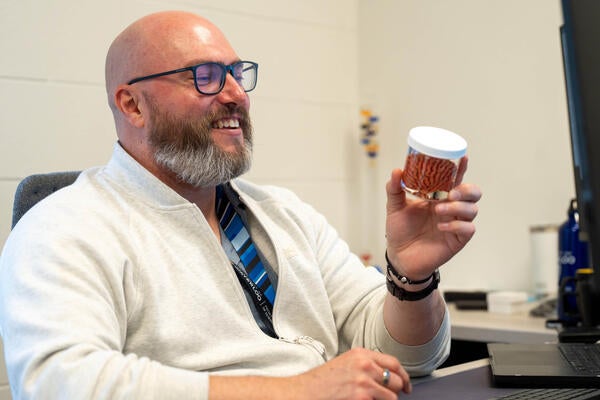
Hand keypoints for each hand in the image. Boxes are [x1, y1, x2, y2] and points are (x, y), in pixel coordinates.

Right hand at [293, 348, 410, 399]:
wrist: (303, 392)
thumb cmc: (321, 381)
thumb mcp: (345, 363)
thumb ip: (366, 365)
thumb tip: (386, 377)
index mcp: (361, 354)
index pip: (394, 363)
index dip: (404, 376)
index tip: (407, 386)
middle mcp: (365, 365)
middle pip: (397, 381)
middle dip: (396, 392)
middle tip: (389, 398)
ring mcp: (364, 382)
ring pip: (392, 397)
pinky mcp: (362, 397)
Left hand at [385, 157, 480, 279]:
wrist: (399, 256)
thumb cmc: (400, 230)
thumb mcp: (395, 207)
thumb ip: (394, 189)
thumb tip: (397, 171)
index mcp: (438, 196)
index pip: (455, 179)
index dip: (461, 167)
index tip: (463, 157)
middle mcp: (451, 207)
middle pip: (473, 193)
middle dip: (467, 189)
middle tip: (451, 193)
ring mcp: (456, 223)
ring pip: (472, 210)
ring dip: (458, 207)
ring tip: (438, 211)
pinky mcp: (457, 239)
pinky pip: (468, 229)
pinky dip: (457, 225)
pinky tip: (441, 226)